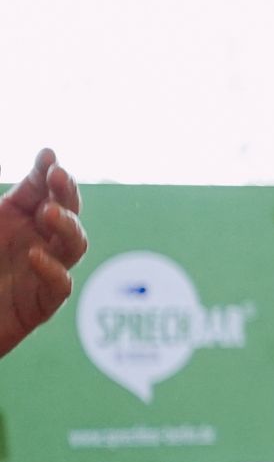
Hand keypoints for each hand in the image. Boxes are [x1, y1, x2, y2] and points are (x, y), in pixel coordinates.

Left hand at [0, 148, 85, 362]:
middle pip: (67, 213)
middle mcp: (38, 242)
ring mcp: (44, 272)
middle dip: (67, 193)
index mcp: (18, 219)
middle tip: (58, 176)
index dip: (49, 173)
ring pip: (74, 246)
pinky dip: (52, 270)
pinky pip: (60, 286)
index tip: (49, 157)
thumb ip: (10, 202)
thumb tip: (41, 162)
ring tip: (49, 213)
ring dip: (68, 227)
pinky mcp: (42, 304)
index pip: (43, 190)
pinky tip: (34, 256)